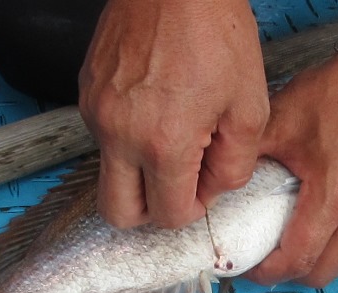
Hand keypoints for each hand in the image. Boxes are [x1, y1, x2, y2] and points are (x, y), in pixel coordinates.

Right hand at [78, 0, 267, 228]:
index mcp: (164, 143)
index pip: (168, 216)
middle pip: (118, 214)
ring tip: (170, 131)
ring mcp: (97, 115)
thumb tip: (212, 190)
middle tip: (175, 184)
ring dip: (138, 171)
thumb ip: (235, 165)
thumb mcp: (250, 106)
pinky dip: (127, 138)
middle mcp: (120, 137)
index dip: (190, 211)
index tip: (200, 191)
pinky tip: (153, 107)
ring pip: (109, 175)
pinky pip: (103, 138)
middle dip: (148, 211)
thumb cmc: (215, 32)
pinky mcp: (87, 96)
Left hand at [247, 55, 337, 287]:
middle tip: (266, 259)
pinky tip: (319, 233)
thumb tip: (220, 185)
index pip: (296, 259)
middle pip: (321, 274)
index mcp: (335, 195)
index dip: (267, 272)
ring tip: (291, 247)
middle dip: (289, 274)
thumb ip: (247, 158)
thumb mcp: (279, 122)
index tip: (247, 267)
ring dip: (316, 264)